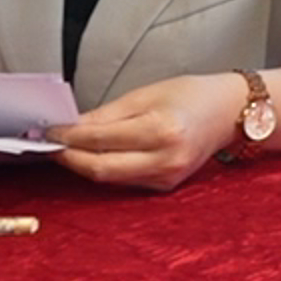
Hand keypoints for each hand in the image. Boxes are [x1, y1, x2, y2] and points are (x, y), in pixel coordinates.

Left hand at [46, 73, 249, 192]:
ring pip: (109, 179)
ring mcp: (166, 177)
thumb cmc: (193, 95)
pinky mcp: (165, 186)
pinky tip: (94, 156)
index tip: (49, 130)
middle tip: (49, 144)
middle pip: (99, 169)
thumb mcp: (146, 94)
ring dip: (83, 165)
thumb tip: (70, 126)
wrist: (231, 113)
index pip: (100, 139)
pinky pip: (124, 181)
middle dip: (68, 157)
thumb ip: (106, 114)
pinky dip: (105, 169)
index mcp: (162, 129)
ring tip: (66, 148)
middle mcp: (165, 159)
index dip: (68, 137)